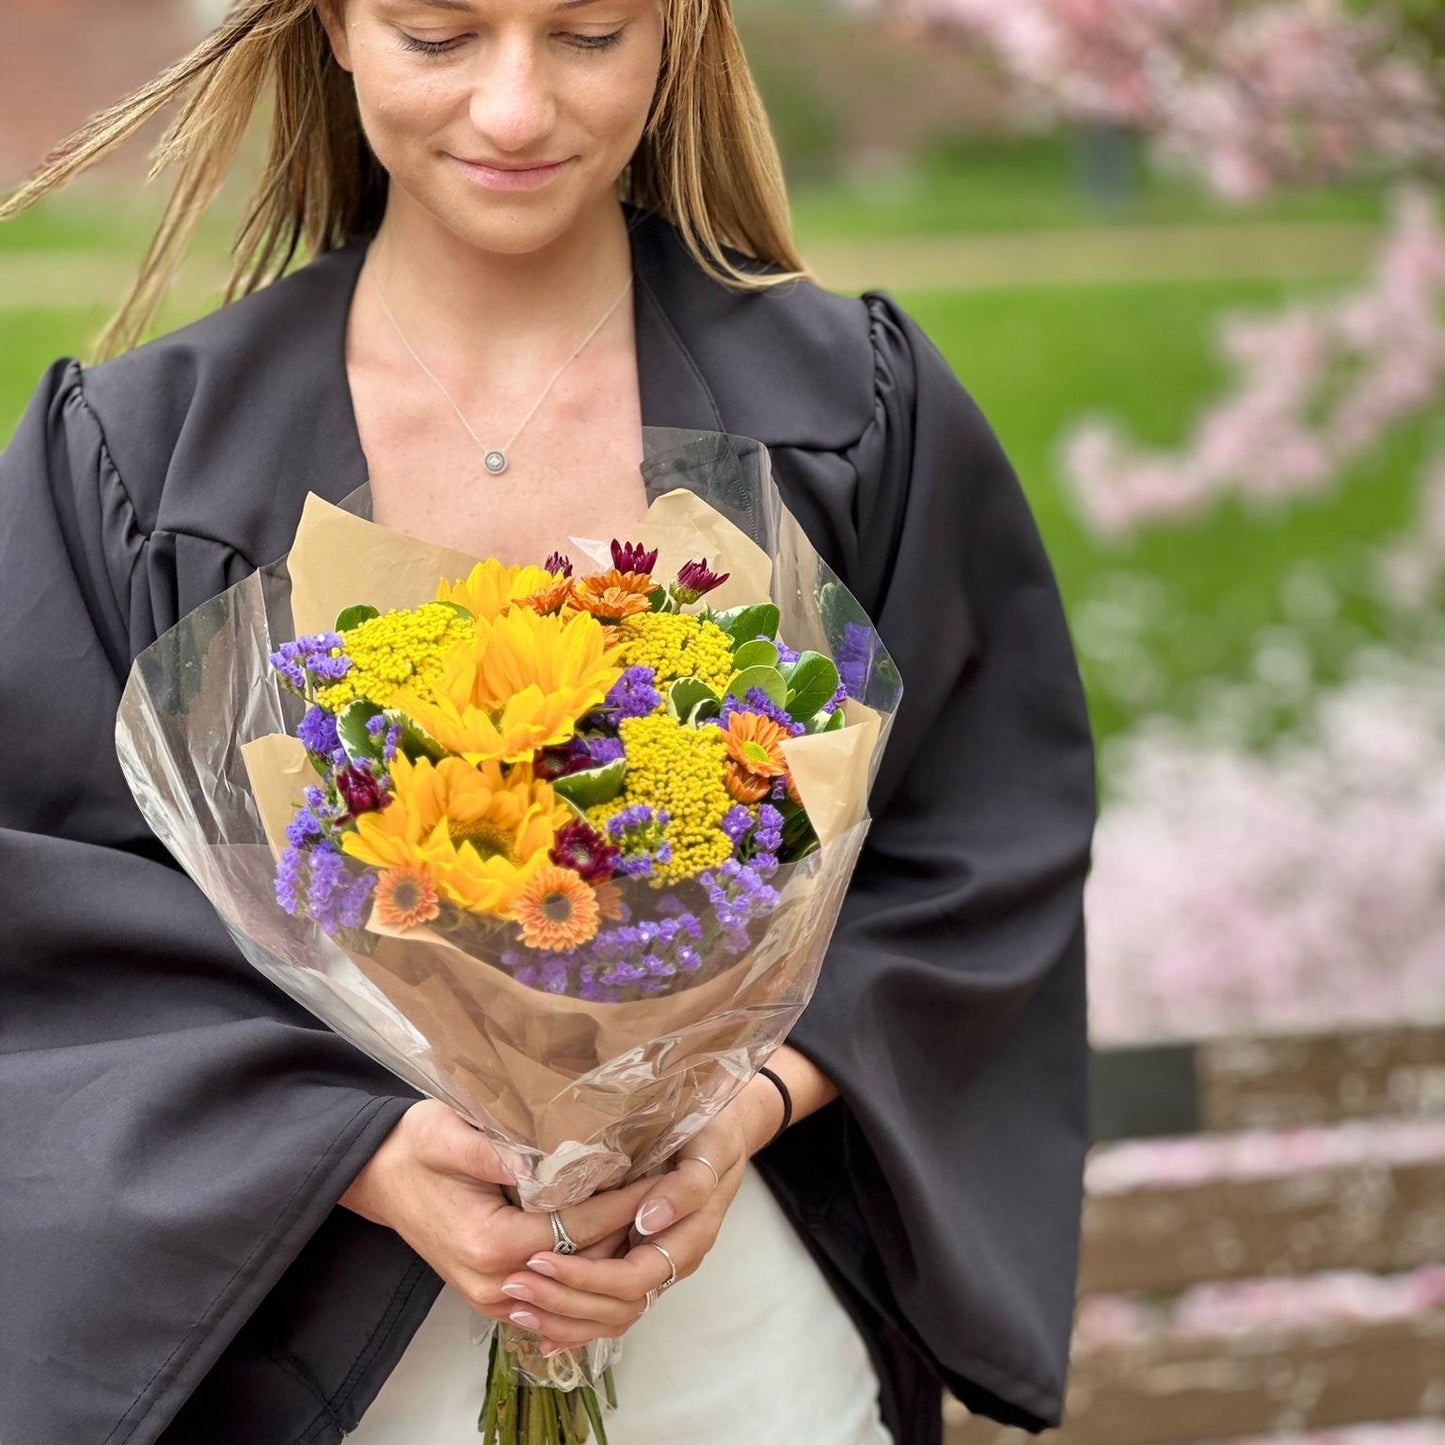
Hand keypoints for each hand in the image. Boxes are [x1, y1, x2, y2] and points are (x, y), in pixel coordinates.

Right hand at [340, 1101, 653, 1327]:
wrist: (380, 1177)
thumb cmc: (415, 1146)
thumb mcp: (448, 1132)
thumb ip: (497, 1150)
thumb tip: (548, 1156)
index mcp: (491, 1244)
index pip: (580, 1228)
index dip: (627, 1200)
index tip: (665, 1175)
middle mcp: (496, 1283)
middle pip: (587, 1263)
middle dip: (632, 1229)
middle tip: (677, 1194)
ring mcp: (496, 1297)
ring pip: (577, 1283)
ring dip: (616, 1250)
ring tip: (660, 1212)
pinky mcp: (498, 1295)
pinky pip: (558, 1290)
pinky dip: (591, 1266)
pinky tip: (622, 1236)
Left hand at [501, 1073, 786, 1353]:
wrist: (723, 1134)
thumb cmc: (713, 1135)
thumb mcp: (709, 1150)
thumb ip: (686, 1187)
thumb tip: (647, 1220)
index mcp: (688, 1239)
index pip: (631, 1279)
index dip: (585, 1277)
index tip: (538, 1257)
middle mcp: (673, 1264)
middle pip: (618, 1308)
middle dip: (563, 1301)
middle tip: (514, 1285)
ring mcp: (658, 1269)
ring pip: (613, 1317)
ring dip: (564, 1317)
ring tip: (518, 1307)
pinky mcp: (642, 1264)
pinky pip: (611, 1310)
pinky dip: (577, 1323)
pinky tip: (543, 1331)